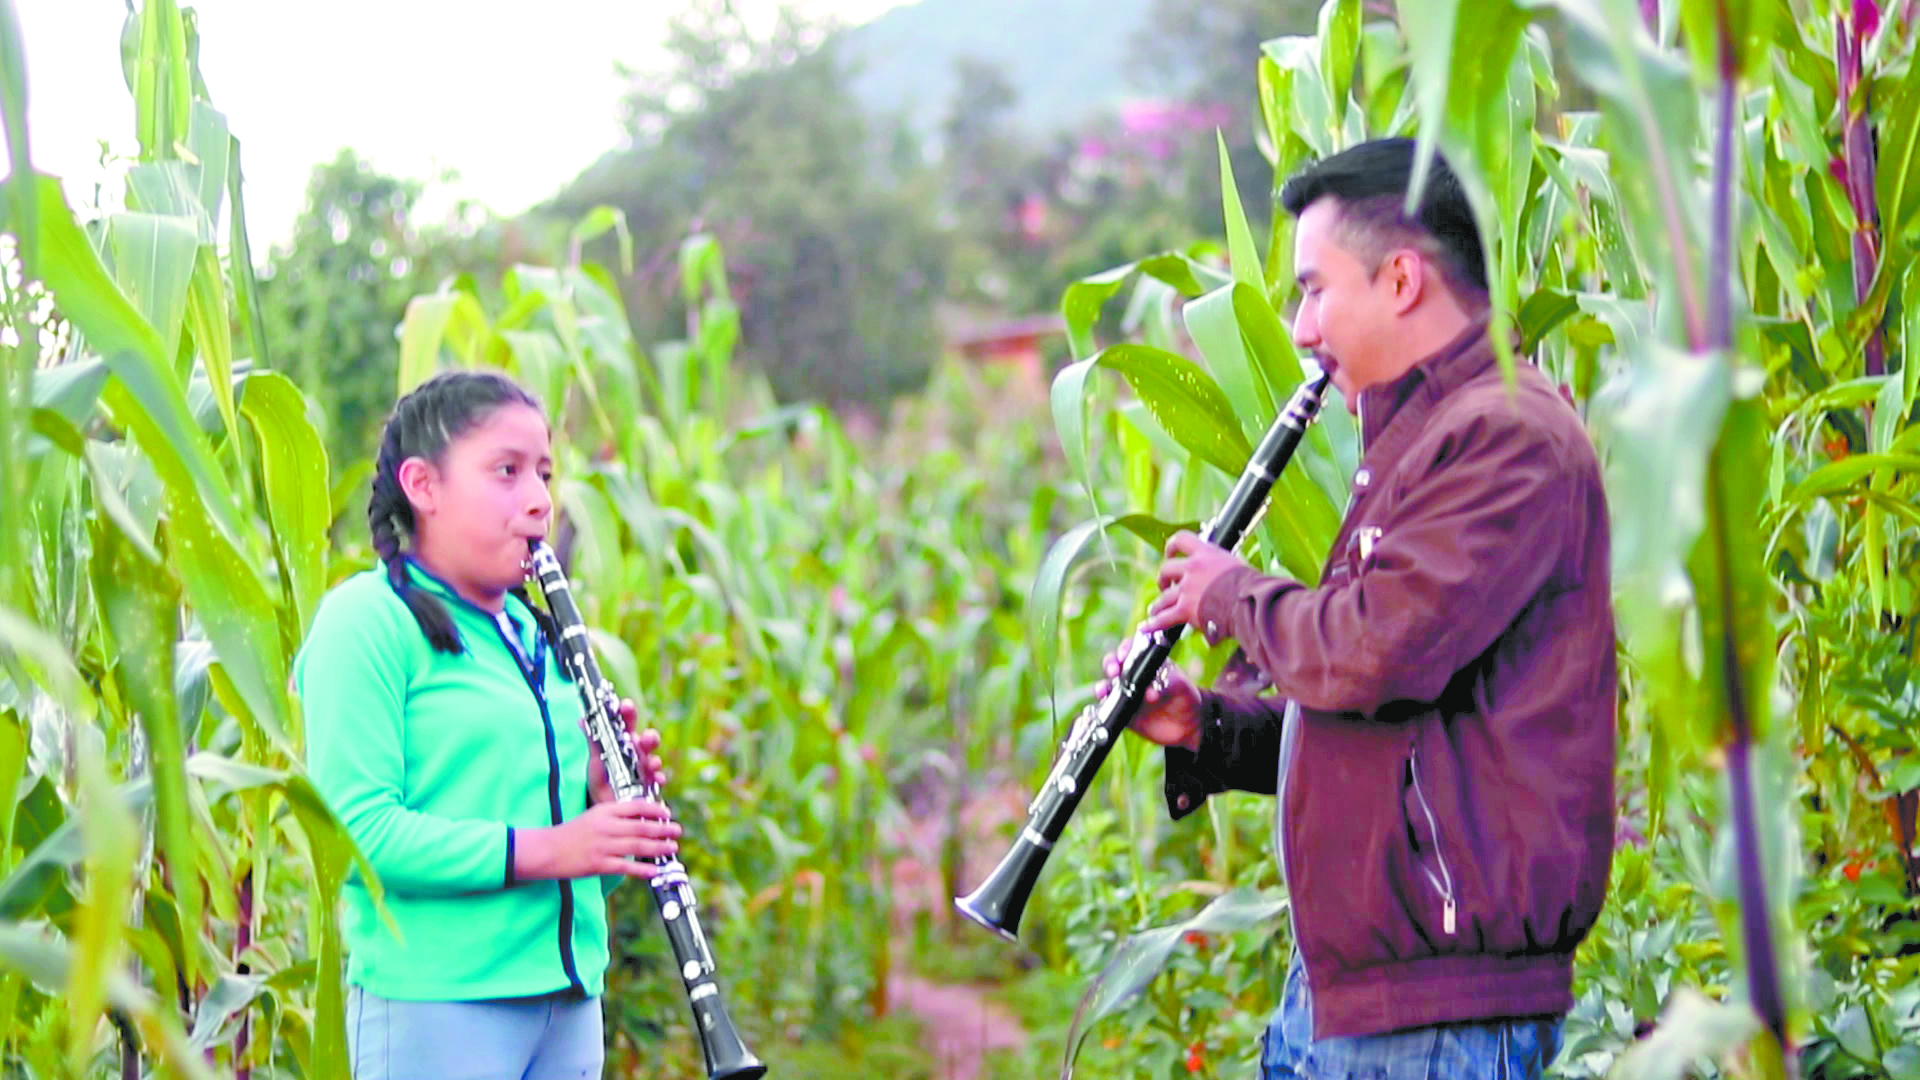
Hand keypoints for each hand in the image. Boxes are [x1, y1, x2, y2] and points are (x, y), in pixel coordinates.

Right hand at [515, 798, 681, 880]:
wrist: (546, 850)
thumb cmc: (570, 833)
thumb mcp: (592, 816)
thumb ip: (614, 817)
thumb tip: (639, 821)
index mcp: (604, 811)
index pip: (635, 806)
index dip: (654, 809)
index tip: (666, 813)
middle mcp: (606, 826)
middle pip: (641, 827)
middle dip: (663, 829)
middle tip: (677, 830)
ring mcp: (603, 846)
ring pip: (638, 846)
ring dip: (658, 848)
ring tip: (672, 848)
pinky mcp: (598, 864)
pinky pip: (625, 867)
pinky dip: (642, 869)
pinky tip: (655, 871)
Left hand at [587, 699, 666, 805]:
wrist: (605, 806)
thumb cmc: (602, 780)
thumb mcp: (595, 760)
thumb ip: (592, 740)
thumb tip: (581, 719)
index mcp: (623, 742)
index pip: (627, 723)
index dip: (628, 713)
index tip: (626, 706)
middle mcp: (637, 752)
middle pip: (646, 740)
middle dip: (648, 737)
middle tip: (645, 737)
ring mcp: (645, 768)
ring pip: (654, 759)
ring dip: (654, 760)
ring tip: (652, 763)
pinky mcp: (650, 785)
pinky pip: (657, 780)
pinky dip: (658, 779)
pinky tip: (656, 780)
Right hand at [1098, 633, 1201, 752]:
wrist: (1189, 725)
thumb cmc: (1186, 697)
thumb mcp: (1181, 686)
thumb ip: (1166, 685)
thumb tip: (1149, 693)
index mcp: (1147, 663)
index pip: (1131, 650)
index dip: (1124, 649)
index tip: (1123, 655)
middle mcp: (1133, 676)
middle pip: (1114, 665)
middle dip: (1110, 665)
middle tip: (1114, 671)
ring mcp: (1127, 695)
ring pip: (1108, 687)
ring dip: (1103, 687)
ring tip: (1104, 691)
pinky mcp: (1124, 714)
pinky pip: (1109, 710)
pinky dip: (1104, 708)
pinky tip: (1105, 707)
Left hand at [1141, 531, 1246, 637]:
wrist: (1251, 601)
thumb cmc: (1252, 585)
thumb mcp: (1237, 566)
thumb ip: (1223, 568)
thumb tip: (1226, 576)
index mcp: (1206, 553)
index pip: (1182, 540)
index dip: (1172, 547)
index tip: (1170, 554)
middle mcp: (1192, 568)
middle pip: (1166, 570)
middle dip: (1163, 579)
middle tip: (1166, 586)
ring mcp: (1187, 589)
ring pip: (1163, 597)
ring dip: (1158, 605)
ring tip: (1156, 610)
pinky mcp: (1185, 610)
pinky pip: (1164, 618)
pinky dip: (1154, 624)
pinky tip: (1146, 628)